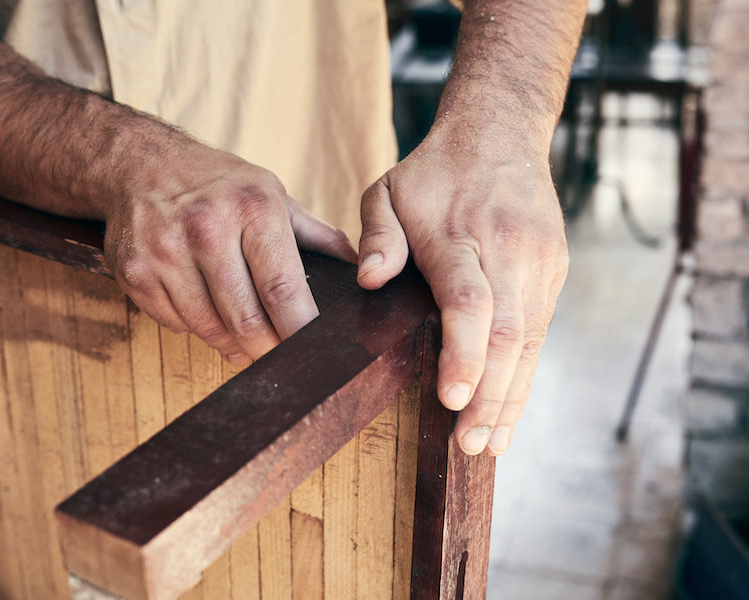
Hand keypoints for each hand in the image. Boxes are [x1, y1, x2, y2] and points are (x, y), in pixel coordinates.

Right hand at [104, 141, 356, 365]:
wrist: (140, 163)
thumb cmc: (218, 184)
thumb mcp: (272, 194)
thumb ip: (316, 237)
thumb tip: (367, 270)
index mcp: (252, 208)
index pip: (283, 289)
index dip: (301, 331)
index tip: (316, 353)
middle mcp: (206, 228)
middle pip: (246, 319)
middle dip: (269, 349)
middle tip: (281, 357)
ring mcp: (165, 251)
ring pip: (209, 329)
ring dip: (233, 345)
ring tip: (247, 341)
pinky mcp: (134, 272)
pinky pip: (175, 324)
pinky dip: (196, 329)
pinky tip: (207, 313)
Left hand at [356, 129, 567, 455]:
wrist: (502, 134)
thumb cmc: (434, 170)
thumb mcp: (386, 190)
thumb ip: (377, 236)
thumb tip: (368, 281)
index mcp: (461, 235)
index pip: (468, 302)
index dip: (463, 354)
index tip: (452, 399)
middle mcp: (509, 252)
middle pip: (507, 334)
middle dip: (489, 396)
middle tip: (468, 444)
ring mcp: (539, 264)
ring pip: (531, 342)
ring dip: (512, 397)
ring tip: (490, 444)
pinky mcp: (553, 273)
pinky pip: (541, 333)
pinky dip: (525, 375)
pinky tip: (510, 409)